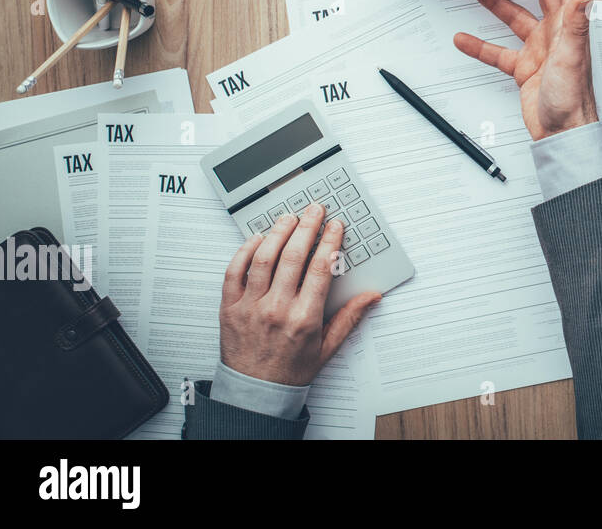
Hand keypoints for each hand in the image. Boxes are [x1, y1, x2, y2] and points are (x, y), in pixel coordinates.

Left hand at [219, 206, 379, 386]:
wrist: (254, 392)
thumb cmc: (290, 370)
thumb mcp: (328, 347)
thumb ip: (350, 318)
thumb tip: (371, 296)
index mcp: (304, 318)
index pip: (320, 268)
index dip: (330, 241)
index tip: (335, 226)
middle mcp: (277, 309)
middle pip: (293, 256)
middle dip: (307, 227)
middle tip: (315, 210)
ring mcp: (250, 307)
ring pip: (264, 258)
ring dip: (278, 232)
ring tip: (289, 217)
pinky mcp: (229, 307)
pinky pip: (234, 271)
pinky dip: (244, 250)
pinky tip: (257, 238)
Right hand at [453, 0, 597, 140]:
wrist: (563, 134)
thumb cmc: (574, 98)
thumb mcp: (572, 55)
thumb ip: (576, 22)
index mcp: (569, 25)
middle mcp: (555, 33)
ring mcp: (539, 49)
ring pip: (515, 18)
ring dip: (497, 2)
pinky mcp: (524, 68)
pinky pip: (498, 51)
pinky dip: (480, 45)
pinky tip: (463, 38)